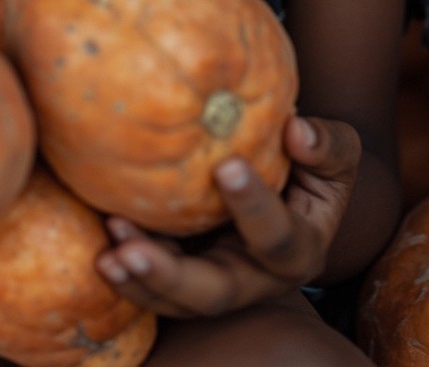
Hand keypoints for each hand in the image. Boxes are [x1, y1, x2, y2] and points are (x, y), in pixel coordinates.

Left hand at [94, 115, 360, 317]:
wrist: (286, 192)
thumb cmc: (309, 168)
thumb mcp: (332, 158)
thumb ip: (327, 146)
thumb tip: (296, 130)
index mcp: (299, 251)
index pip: (277, 237)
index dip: (255, 207)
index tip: (227, 165)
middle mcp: (255, 279)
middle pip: (213, 293)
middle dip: (171, 277)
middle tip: (131, 250)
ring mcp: (215, 285)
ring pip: (174, 301)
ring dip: (138, 280)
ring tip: (107, 254)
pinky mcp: (182, 279)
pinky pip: (151, 286)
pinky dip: (124, 270)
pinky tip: (98, 243)